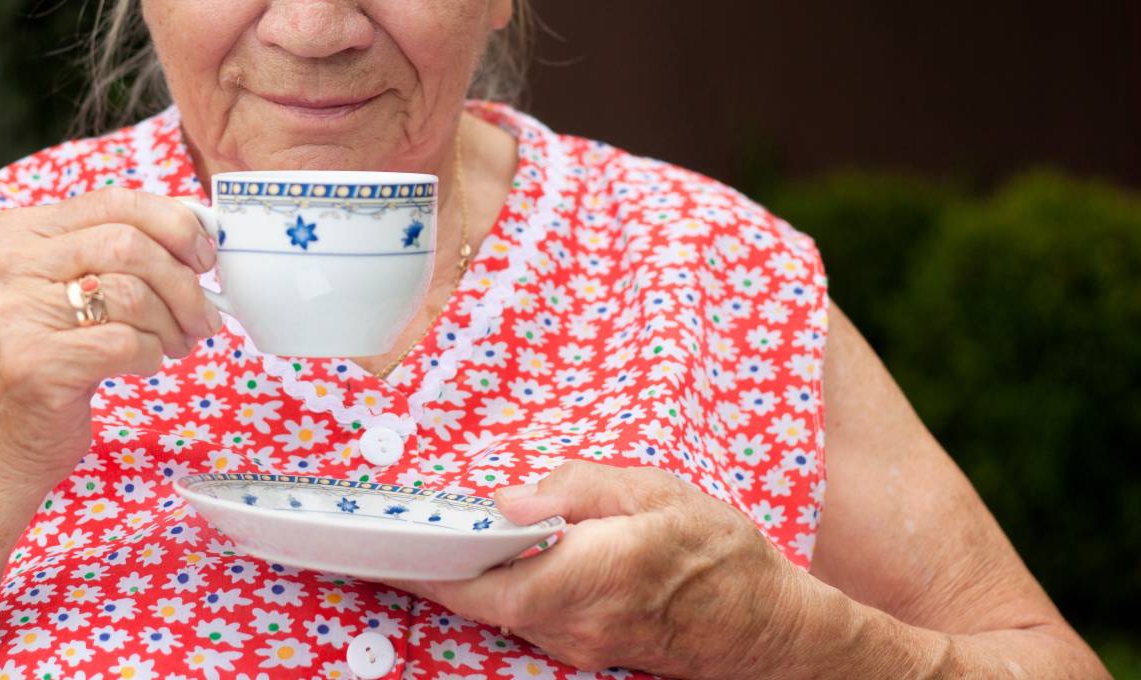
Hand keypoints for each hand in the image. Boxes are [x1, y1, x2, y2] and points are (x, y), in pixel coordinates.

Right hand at [0, 187, 221, 503]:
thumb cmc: (47, 359)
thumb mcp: (65, 289)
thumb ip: (115, 250)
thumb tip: (197, 225)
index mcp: (16, 232)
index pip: (113, 201)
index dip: (173, 223)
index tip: (202, 257)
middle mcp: (5, 265)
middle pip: (129, 245)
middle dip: (183, 283)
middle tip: (203, 315)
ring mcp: (14, 314)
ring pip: (132, 294)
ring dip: (172, 323)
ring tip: (175, 344)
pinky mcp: (34, 363)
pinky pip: (126, 342)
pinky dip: (152, 354)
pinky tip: (143, 364)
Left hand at [389, 460, 805, 677]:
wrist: (770, 627)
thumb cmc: (721, 553)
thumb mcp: (656, 492)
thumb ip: (578, 490)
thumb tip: (509, 500)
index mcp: (593, 577)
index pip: (488, 584)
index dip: (428, 570)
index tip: (380, 549)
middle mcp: (576, 624)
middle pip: (479, 603)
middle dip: (425, 572)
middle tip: (370, 541)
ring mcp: (578, 645)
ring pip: (497, 614)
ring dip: (455, 581)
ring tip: (412, 542)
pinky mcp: (584, 650)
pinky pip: (522, 619)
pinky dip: (491, 591)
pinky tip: (475, 562)